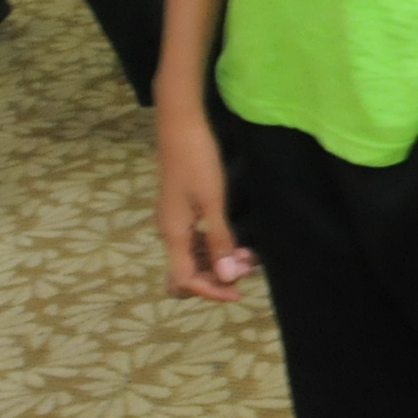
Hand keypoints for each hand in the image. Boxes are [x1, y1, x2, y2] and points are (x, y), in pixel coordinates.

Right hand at [155, 106, 254, 300]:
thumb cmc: (197, 161)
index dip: (210, 291)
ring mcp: (174, 220)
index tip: (238, 291)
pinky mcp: (181, 209)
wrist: (180, 126)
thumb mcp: (213, 202)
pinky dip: (214, 246)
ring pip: (193, 256)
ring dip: (217, 261)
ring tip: (247, 255)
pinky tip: (234, 241)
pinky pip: (196, 239)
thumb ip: (219, 240)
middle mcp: (169, 232)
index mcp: (173, 234)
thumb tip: (226, 276)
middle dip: (217, 276)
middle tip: (248, 268)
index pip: (184, 280)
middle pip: (187, 271)